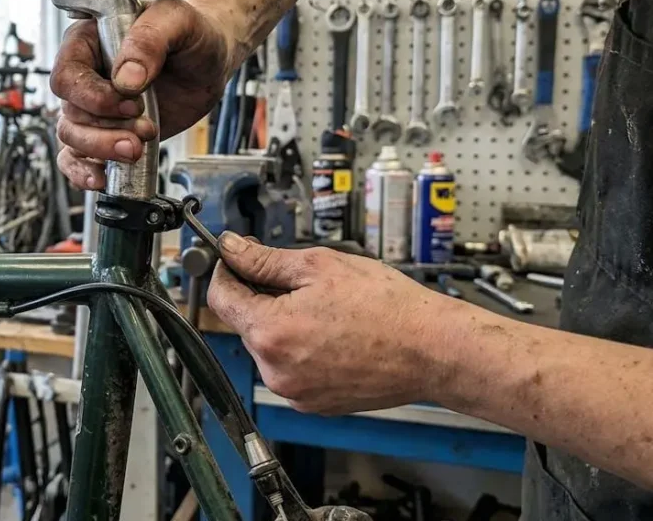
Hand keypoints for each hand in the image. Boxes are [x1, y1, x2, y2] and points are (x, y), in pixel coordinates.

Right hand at [50, 0, 233, 189]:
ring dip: (103, 149)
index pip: (68, 74)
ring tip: (137, 148)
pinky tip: (101, 178)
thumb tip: (126, 78)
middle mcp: (86, 76)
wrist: (209, 60)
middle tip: (143, 131)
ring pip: (73, 138)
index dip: (93, 95)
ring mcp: (94, 108)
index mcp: (89, 41)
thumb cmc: (190, 33)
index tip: (130, 101)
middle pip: (70, 112)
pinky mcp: (107, 132)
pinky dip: (83, 171)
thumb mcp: (176, 20)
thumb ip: (149, 39)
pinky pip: (77, 157)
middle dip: (104, 130)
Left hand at [207, 233, 464, 415]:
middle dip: (264, 297)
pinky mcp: (313, 404)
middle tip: (300, 281)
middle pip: (247, 323)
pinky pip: (293, 370)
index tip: (237, 259)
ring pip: (271, 347)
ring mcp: (294, 392)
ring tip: (328, 310)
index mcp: (271, 332)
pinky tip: (335, 334)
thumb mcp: (320, 266)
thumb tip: (233, 248)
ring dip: (285, 324)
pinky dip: (304, 350)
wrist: (432, 350)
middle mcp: (275, 370)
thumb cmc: (387, 308)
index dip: (227, 271)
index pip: (221, 298)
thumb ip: (266, 259)